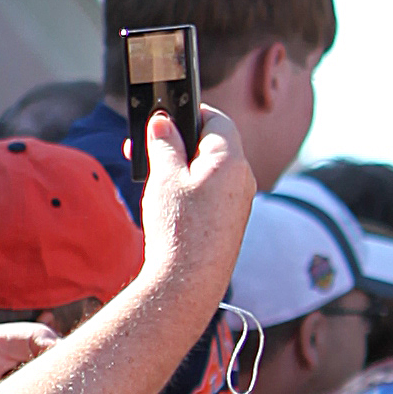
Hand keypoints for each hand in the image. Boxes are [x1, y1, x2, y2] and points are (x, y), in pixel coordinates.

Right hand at [136, 104, 255, 301]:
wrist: (189, 280)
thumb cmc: (179, 226)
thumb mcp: (164, 176)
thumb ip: (164, 142)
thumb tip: (162, 122)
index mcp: (231, 160)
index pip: (217, 120)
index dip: (190, 112)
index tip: (165, 115)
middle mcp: (243, 179)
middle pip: (213, 144)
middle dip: (180, 141)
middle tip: (149, 144)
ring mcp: (240, 202)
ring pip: (210, 169)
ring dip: (182, 165)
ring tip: (152, 172)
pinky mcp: (231, 221)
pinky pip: (212, 192)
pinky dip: (191, 187)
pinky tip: (168, 197)